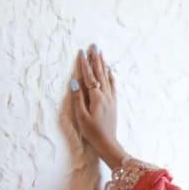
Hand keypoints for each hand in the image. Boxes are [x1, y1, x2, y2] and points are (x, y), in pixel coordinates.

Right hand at [69, 43, 125, 167]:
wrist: (108, 144)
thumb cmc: (92, 132)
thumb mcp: (81, 116)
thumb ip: (78, 98)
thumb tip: (74, 81)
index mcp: (96, 98)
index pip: (89, 76)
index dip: (85, 64)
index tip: (82, 51)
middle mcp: (106, 96)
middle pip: (100, 73)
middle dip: (96, 59)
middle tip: (94, 46)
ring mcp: (111, 99)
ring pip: (107, 78)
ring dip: (103, 64)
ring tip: (101, 53)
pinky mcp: (113, 104)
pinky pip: (112, 86)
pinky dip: (110, 76)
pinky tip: (110, 71)